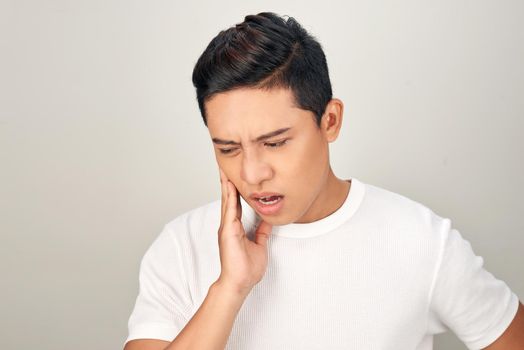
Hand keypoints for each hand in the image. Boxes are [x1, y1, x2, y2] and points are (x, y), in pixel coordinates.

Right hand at [216, 168, 272, 295]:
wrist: (239, 283)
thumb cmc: (246, 269)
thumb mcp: (259, 245)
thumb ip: (262, 231)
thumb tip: (267, 220)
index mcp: (235, 227)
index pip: (236, 203)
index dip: (235, 188)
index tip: (235, 175)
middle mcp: (229, 225)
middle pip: (228, 198)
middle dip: (227, 181)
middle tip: (226, 165)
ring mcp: (227, 227)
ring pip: (226, 200)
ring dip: (226, 184)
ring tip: (225, 169)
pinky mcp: (228, 232)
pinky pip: (229, 210)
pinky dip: (229, 197)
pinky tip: (230, 186)